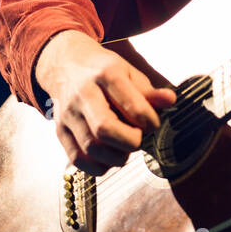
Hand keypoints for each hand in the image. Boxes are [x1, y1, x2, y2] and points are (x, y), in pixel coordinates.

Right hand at [35, 30, 176, 175]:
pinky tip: (108, 159)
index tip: (153, 124)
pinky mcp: (60, 130)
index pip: (131, 105)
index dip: (149, 121)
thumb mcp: (128, 72)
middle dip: (130, 142)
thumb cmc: (102, 70)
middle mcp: (83, 94)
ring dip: (115, 157)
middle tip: (138, 139)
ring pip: (91, 147)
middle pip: (105, 129)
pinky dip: (97, 167)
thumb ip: (149, 91)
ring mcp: (69, 114)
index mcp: (106, 75)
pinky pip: (77, 158)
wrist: (65, 64)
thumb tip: (170, 101)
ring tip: (125, 150)